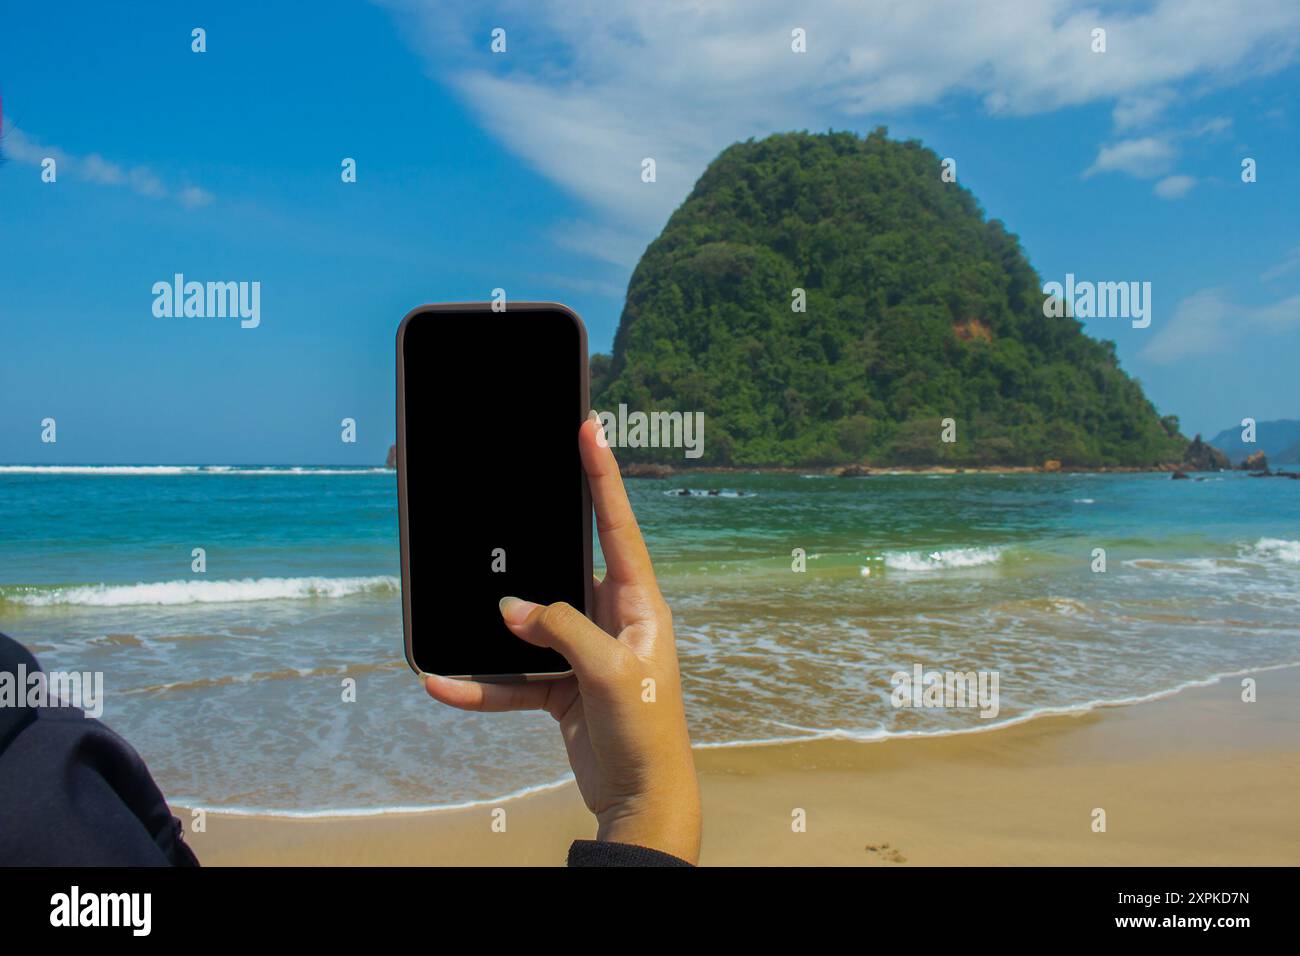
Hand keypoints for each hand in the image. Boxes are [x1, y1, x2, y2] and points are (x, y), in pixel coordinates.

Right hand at [424, 412, 701, 863]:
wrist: (642, 798)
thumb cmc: (647, 732)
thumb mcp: (611, 673)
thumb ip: (561, 631)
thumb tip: (510, 609)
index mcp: (640, 602)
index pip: (617, 526)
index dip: (603, 476)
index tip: (590, 429)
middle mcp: (611, 617)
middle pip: (560, 569)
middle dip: (523, 554)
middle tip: (493, 519)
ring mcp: (582, 650)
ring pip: (527, 626)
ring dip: (492, 633)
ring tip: (450, 629)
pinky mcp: (560, 684)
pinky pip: (513, 675)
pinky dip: (482, 683)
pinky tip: (446, 684)